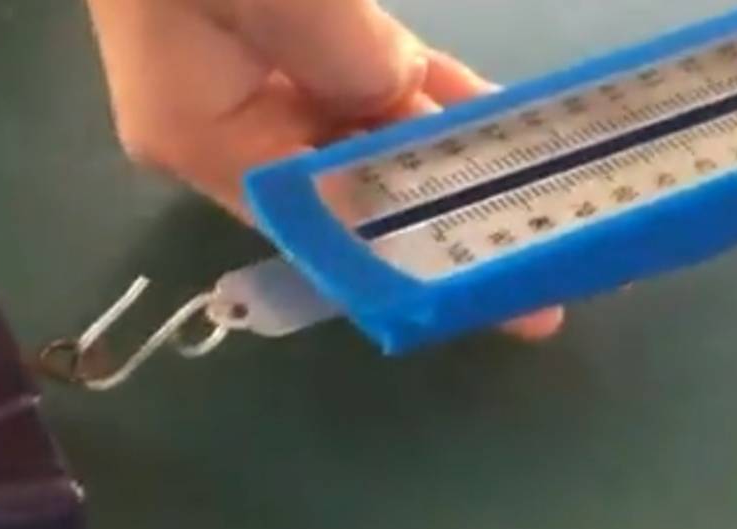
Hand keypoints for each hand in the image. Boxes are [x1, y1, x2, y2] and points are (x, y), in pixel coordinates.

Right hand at [84, 0, 565, 340]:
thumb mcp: (289, 1)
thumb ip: (354, 67)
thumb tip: (406, 113)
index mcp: (194, 133)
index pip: (316, 222)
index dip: (409, 256)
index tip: (499, 291)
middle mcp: (213, 119)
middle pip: (341, 185)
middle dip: (439, 210)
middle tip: (541, 252)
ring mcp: (242, 66)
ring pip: (359, 128)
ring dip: (443, 153)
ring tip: (537, 190)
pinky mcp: (275, 20)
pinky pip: (356, 72)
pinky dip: (420, 93)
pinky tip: (489, 117)